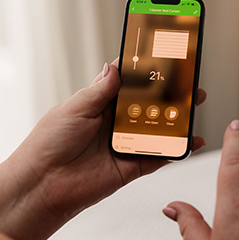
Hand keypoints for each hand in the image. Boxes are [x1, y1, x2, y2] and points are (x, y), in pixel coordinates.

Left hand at [2, 59, 205, 239]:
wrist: (43, 184)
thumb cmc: (50, 142)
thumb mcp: (74, 108)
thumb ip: (99, 90)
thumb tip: (114, 67)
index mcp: (100, 103)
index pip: (127, 82)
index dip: (143, 69)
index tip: (162, 55)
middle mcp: (115, 122)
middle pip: (148, 103)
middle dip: (168, 92)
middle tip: (188, 80)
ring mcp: (125, 143)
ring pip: (157, 126)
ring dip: (177, 117)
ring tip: (195, 103)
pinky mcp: (131, 166)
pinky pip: (159, 155)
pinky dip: (176, 149)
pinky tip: (192, 140)